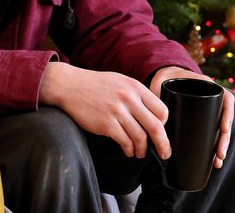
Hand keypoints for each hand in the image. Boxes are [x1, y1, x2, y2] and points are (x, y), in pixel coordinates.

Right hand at [39, 62, 169, 159]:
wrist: (70, 86)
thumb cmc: (95, 85)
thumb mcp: (120, 81)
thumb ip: (136, 94)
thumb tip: (152, 113)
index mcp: (135, 87)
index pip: (161, 110)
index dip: (164, 124)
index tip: (161, 131)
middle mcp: (129, 99)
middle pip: (156, 127)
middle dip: (162, 144)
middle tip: (164, 152)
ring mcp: (117, 112)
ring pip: (140, 138)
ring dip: (142, 149)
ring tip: (140, 152)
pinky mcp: (106, 124)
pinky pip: (125, 142)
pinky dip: (129, 149)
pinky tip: (128, 150)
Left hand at [149, 66, 234, 169]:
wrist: (166, 78)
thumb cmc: (165, 80)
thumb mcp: (165, 83)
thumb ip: (160, 96)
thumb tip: (156, 121)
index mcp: (208, 86)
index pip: (226, 99)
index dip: (227, 115)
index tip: (223, 129)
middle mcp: (212, 98)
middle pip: (226, 119)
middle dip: (225, 138)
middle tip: (220, 155)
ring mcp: (210, 109)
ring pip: (221, 128)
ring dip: (221, 145)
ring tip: (218, 162)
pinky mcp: (204, 119)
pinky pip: (213, 132)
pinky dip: (213, 146)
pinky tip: (213, 159)